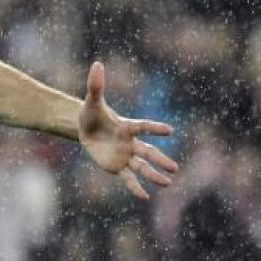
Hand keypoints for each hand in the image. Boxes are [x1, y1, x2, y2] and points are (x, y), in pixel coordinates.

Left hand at [78, 61, 178, 199]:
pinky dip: (135, 187)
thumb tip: (97, 63)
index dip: (154, 128)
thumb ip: (96, 85)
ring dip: (154, 175)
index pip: (142, 127)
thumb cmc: (92, 113)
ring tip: (168, 182)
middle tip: (175, 168)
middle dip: (160, 160)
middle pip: (148, 152)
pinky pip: (128, 178)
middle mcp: (130, 143)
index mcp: (126, 126)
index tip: (169, 130)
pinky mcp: (117, 167)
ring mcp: (125, 156)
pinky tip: (145, 197)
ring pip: (142, 167)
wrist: (86, 128)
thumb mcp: (91, 101)